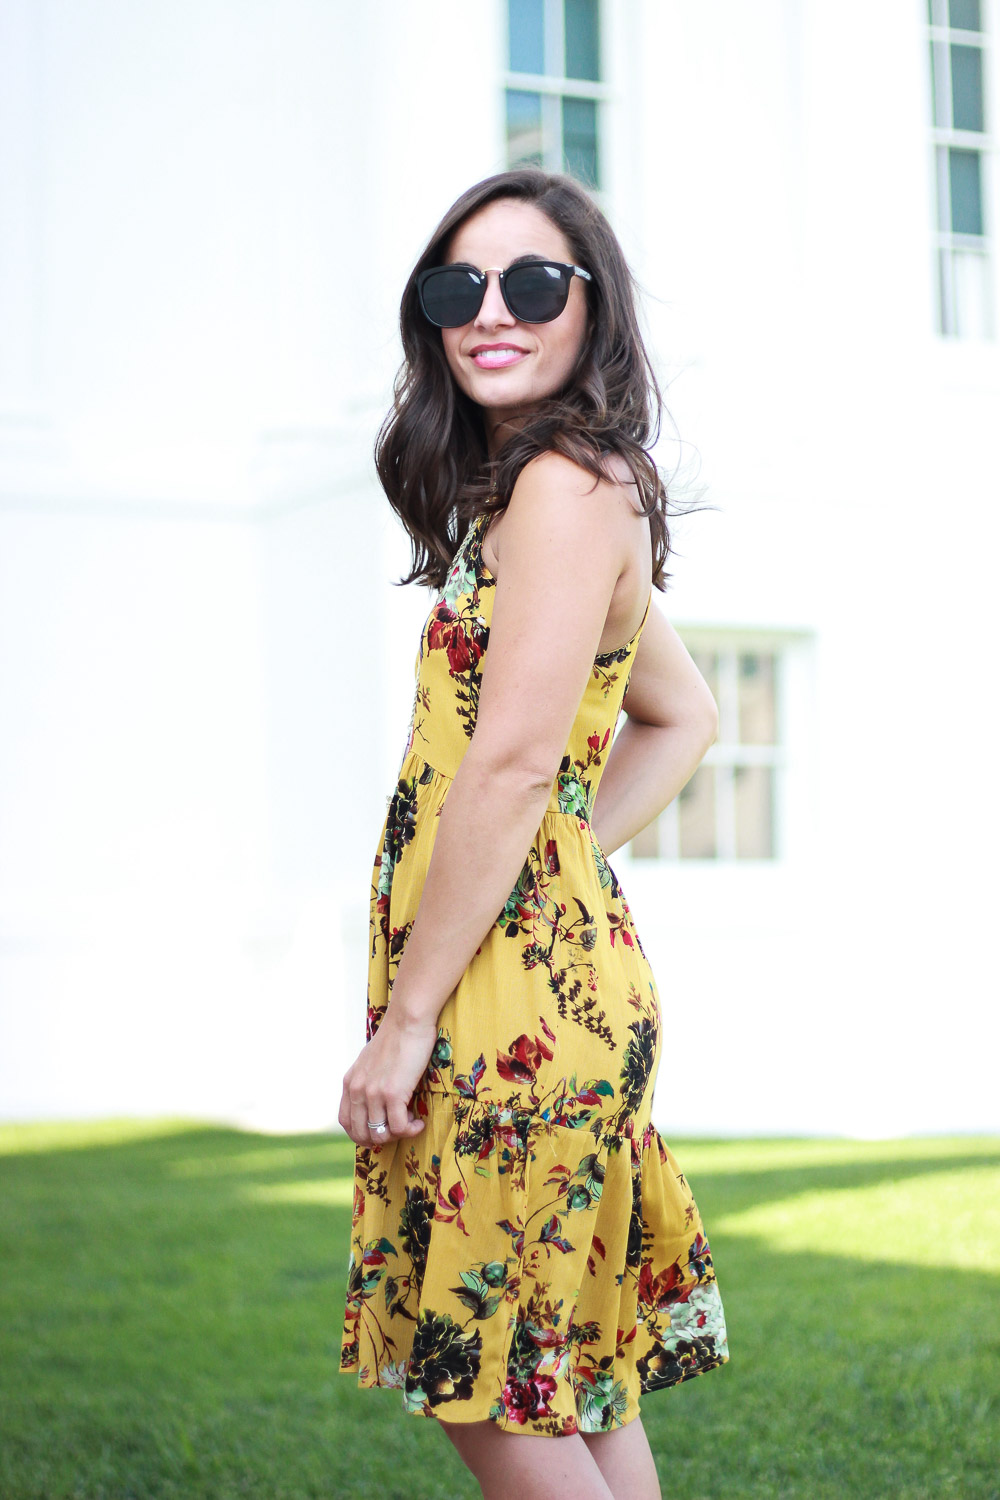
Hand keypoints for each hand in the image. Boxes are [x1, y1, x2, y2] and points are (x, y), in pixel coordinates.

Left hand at [338, 1008, 435, 1146]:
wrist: (407, 1021)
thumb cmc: (396, 1038)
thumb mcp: (371, 1062)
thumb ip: (367, 1081)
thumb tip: (375, 1102)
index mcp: (350, 1082)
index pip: (346, 1122)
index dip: (362, 1134)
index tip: (381, 1131)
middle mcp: (357, 1090)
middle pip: (361, 1134)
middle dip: (381, 1139)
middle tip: (399, 1129)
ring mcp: (373, 1093)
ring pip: (380, 1135)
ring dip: (398, 1135)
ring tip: (411, 1123)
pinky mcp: (393, 1093)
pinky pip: (399, 1127)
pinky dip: (411, 1130)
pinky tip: (419, 1122)